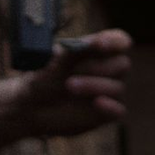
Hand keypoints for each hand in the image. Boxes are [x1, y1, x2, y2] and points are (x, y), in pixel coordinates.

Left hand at [0, 29, 131, 152]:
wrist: (32, 106)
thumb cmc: (46, 77)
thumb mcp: (56, 62)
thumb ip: (76, 51)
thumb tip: (94, 43)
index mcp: (101, 50)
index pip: (120, 40)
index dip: (114, 42)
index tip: (100, 44)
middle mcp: (109, 70)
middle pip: (122, 64)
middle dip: (98, 67)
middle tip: (73, 73)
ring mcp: (108, 92)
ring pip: (117, 88)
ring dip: (94, 86)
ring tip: (69, 86)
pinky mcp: (105, 114)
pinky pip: (118, 111)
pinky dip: (110, 106)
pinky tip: (97, 102)